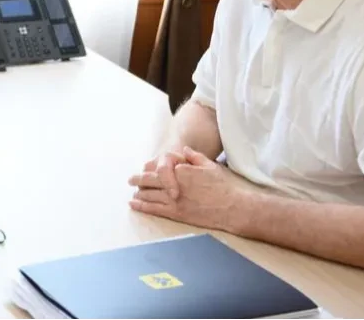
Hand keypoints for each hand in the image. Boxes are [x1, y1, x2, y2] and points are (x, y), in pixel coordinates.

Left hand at [128, 146, 249, 231]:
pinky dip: (141, 206)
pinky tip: (134, 204)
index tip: (144, 170)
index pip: (160, 168)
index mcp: (182, 171)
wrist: (233, 208)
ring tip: (133, 193)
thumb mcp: (210, 166)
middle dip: (138, 180)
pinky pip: (154, 209)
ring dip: (139, 193)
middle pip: (150, 181)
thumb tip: (184, 151)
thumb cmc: (224, 186)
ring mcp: (174, 200)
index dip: (150, 170)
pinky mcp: (176, 213)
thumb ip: (195, 157)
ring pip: (149, 195)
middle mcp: (175, 184)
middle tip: (131, 180)